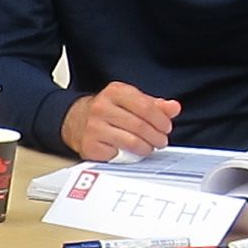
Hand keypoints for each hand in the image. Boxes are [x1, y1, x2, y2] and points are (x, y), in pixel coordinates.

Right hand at [61, 83, 178, 160]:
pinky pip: (116, 154)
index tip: (166, 127)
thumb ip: (154, 105)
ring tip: (149, 148)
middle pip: (139, 125)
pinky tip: (128, 152)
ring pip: (130, 141)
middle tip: (161, 141)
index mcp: (115, 92)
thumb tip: (173, 108)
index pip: (145, 106)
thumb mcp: (130, 101)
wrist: (74, 120)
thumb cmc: (106, 111)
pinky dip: (126, 156)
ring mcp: (94, 127)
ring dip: (145, 148)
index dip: (160, 120)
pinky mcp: (90, 145)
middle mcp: (102, 107)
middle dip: (156, 137)